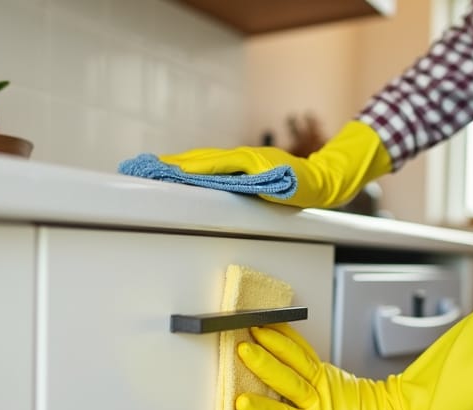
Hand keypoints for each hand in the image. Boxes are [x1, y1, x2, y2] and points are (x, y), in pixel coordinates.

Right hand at [159, 121, 391, 208]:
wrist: (325, 178)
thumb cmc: (306, 187)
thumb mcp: (285, 189)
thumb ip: (259, 185)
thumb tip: (233, 180)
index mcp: (249, 161)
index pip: (209, 165)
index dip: (184, 169)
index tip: (162, 171)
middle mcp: (243, 157)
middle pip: (201, 159)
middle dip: (173, 165)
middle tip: (147, 168)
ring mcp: (243, 160)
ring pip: (205, 160)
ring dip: (181, 165)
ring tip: (157, 169)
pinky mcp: (244, 166)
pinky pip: (214, 164)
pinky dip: (195, 167)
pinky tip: (185, 172)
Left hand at [235, 313, 472, 409]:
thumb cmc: (368, 404)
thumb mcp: (336, 378)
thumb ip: (307, 368)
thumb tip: (281, 348)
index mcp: (323, 380)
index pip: (297, 355)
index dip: (277, 339)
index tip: (257, 325)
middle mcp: (319, 401)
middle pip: (289, 379)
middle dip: (264, 364)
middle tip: (243, 350)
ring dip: (265, 409)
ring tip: (241, 402)